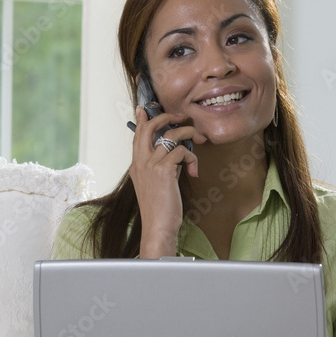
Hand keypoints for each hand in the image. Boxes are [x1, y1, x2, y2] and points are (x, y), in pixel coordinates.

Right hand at [128, 105, 204, 257]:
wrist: (158, 226)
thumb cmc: (160, 210)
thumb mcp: (158, 184)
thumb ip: (163, 167)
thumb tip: (176, 155)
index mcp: (136, 165)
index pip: (137, 136)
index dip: (141, 121)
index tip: (144, 109)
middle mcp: (140, 162)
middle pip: (150, 127)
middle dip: (166, 118)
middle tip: (181, 118)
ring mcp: (150, 165)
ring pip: (171, 135)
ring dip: (188, 134)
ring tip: (198, 141)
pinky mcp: (163, 169)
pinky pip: (181, 151)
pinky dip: (191, 158)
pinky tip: (193, 172)